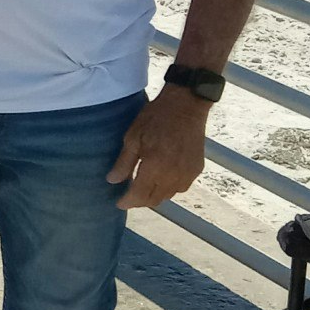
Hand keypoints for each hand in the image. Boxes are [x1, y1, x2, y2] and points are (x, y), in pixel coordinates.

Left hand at [106, 86, 208, 208]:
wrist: (186, 106)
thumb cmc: (155, 118)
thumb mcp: (133, 137)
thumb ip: (124, 162)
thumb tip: (112, 181)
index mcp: (155, 166)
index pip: (140, 194)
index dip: (128, 202)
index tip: (119, 203)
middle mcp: (173, 175)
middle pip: (155, 199)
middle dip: (140, 201)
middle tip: (129, 197)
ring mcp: (188, 173)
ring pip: (169, 195)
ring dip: (155, 196)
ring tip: (143, 189)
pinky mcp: (197, 169)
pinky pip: (181, 187)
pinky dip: (169, 189)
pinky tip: (161, 180)